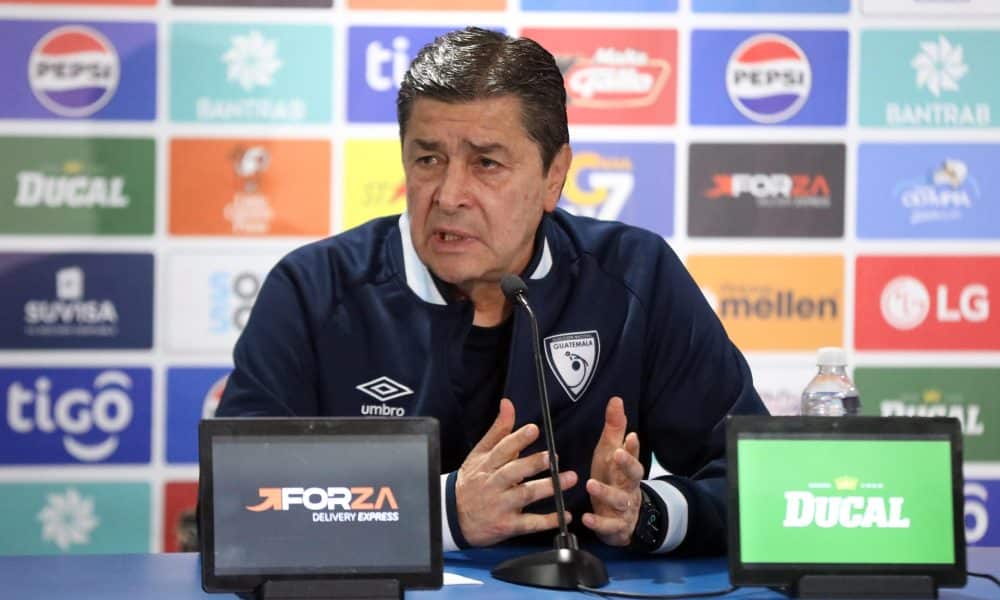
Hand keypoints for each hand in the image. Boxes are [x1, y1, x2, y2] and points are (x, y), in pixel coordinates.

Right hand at [455, 398, 577, 546]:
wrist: (453, 516)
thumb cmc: (472, 480)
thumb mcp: (480, 454)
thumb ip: (498, 430)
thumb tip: (508, 404)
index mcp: (487, 464)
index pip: (502, 449)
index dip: (518, 439)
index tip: (534, 429)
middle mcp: (493, 484)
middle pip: (513, 472)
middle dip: (532, 464)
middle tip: (552, 457)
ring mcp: (500, 505)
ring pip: (524, 495)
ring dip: (548, 487)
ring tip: (569, 479)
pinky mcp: (507, 525)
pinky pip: (529, 523)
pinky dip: (547, 521)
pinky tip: (564, 515)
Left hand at [583, 396, 643, 546]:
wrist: (623, 518)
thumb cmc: (613, 479)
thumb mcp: (610, 453)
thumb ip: (614, 429)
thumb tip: (616, 399)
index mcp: (627, 470)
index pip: (634, 455)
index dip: (633, 447)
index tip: (630, 436)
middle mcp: (630, 488)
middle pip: (634, 476)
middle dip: (627, 464)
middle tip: (617, 453)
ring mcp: (625, 508)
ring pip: (620, 500)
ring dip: (606, 493)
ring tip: (591, 484)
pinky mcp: (616, 527)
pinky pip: (609, 526)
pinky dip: (598, 522)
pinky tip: (586, 518)